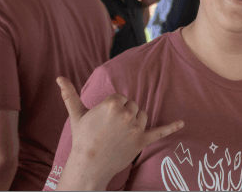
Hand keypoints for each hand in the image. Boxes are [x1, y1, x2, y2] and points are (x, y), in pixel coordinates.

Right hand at [56, 77, 182, 188]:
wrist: (88, 165)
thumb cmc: (82, 139)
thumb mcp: (76, 114)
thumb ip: (70, 94)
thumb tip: (59, 78)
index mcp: (112, 103)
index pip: (121, 97)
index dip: (112, 108)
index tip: (104, 120)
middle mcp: (126, 113)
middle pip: (133, 105)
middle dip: (124, 114)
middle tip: (110, 129)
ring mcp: (136, 128)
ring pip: (142, 115)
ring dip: (135, 121)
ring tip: (120, 133)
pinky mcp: (142, 141)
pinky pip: (160, 131)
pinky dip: (172, 127)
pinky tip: (182, 123)